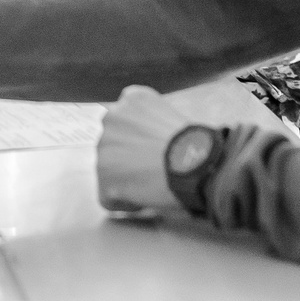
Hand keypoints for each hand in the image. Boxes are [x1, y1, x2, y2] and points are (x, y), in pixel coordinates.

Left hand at [94, 85, 185, 212]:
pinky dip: (124, 202)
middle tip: (151, 169)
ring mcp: (104, 147)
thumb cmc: (196, 144)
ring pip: (109, 170)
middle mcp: (112, 117)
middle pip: (114, 144)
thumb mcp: (172, 116)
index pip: (125, 119)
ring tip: (151, 185)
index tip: (152, 150)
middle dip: (128, 157)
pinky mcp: (104, 177)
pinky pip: (108, 197)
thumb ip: (151, 123)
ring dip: (125, 178)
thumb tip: (150, 145)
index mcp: (132, 99)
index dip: (138, 139)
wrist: (194, 163)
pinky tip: (144, 199)